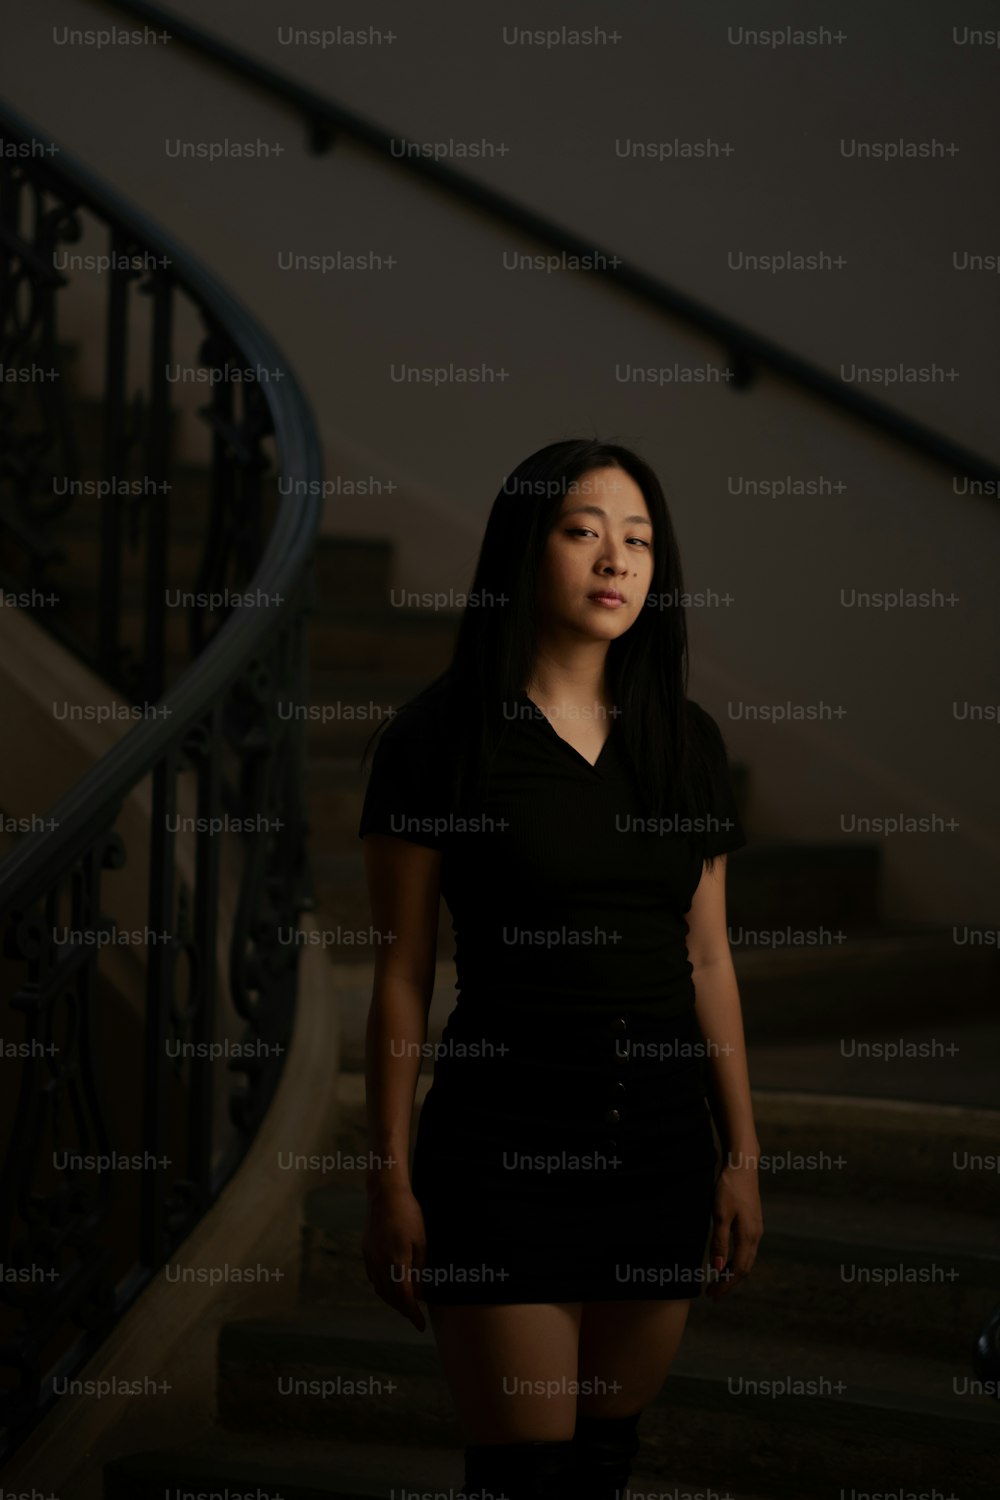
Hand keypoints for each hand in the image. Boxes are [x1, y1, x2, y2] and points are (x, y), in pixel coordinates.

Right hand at [362, 1182, 427, 1330]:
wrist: (385, 1194)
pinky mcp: (366, 1251)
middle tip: (415, 1315)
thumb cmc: (409, 1214)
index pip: (405, 1298)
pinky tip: (390, 1285)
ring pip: (380, 1289)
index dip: (413, 1314)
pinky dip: (382, 1287)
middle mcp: (381, 1264)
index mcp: (398, 1262)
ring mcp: (371, 1258)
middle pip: (391, 1297)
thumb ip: (421, 1268)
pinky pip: (373, 1277)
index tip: (420, 1325)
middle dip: (403, 1309)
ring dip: (392, 1300)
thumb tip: (422, 1292)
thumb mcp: (422, 1240)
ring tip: (404, 1303)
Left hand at [706, 1152, 762, 1302]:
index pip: (738, 1270)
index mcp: (748, 1236)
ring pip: (746, 1259)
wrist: (743, 1166)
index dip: (726, 1284)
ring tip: (717, 1280)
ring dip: (732, 1272)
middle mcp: (756, 1236)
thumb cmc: (729, 1189)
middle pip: (744, 1268)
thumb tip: (717, 1268)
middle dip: (729, 1282)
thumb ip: (719, 1242)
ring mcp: (756, 1229)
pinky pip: (746, 1249)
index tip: (713, 1295)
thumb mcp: (720, 1214)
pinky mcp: (753, 1223)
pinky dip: (736, 1259)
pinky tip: (726, 1259)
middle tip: (712, 1293)